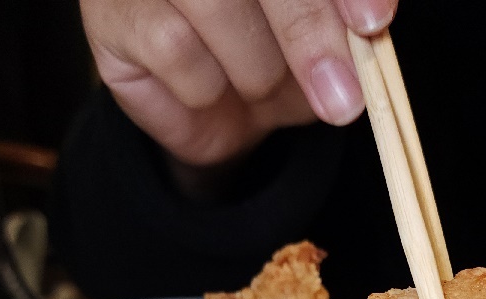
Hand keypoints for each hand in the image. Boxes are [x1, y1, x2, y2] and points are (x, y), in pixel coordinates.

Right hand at [80, 0, 396, 168]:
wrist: (210, 102)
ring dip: (256, 73)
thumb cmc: (275, 46)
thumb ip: (347, 16)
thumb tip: (371, 21)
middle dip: (308, 36)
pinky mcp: (112, 9)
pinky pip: (176, 51)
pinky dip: (206, 89)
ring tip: (257, 82)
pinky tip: (207, 85)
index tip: (373, 23)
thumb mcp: (329, 32)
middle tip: (342, 98)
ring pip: (216, 10)